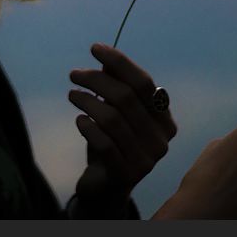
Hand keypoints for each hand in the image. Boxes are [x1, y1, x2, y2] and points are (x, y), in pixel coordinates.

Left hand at [68, 43, 177, 214]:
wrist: (105, 187)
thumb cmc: (112, 142)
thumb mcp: (115, 111)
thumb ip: (116, 86)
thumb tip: (105, 59)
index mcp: (165, 120)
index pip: (144, 83)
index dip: (119, 62)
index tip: (95, 48)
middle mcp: (161, 140)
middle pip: (125, 97)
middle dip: (96, 80)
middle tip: (74, 74)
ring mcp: (146, 160)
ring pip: (112, 118)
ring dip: (87, 101)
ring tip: (72, 95)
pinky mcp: (126, 175)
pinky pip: (104, 143)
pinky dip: (88, 127)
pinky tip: (79, 121)